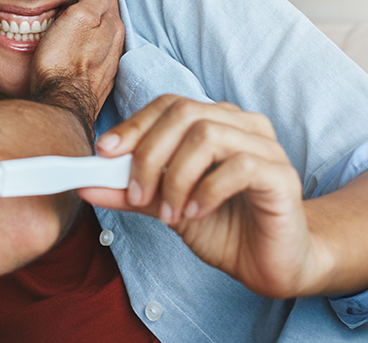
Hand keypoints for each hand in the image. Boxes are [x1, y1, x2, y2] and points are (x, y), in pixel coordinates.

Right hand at [30, 0, 123, 140]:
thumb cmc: (63, 63)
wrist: (60, 106)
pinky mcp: (94, 83)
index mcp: (112, 26)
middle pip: (108, 18)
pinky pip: (93, 58)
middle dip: (97, 7)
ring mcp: (106, 67)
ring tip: (78, 21)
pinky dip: (86, 50)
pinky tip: (76, 51)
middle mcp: (114, 47)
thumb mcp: (77, 19)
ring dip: (92, 30)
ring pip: (102, 39)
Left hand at [82, 95, 324, 298]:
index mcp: (214, 122)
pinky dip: (207, 191)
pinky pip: (239, 167)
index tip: (105, 154)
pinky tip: (195, 213)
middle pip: (184, 114)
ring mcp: (265, 147)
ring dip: (177, 178)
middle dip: (150, 154)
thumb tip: (85, 184)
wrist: (269, 262)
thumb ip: (129, 192)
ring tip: (170, 212)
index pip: (168, 105)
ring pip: (208, 136)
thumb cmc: (220, 226)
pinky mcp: (282, 176)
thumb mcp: (164, 206)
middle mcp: (241, 126)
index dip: (134, 125)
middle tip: (138, 195)